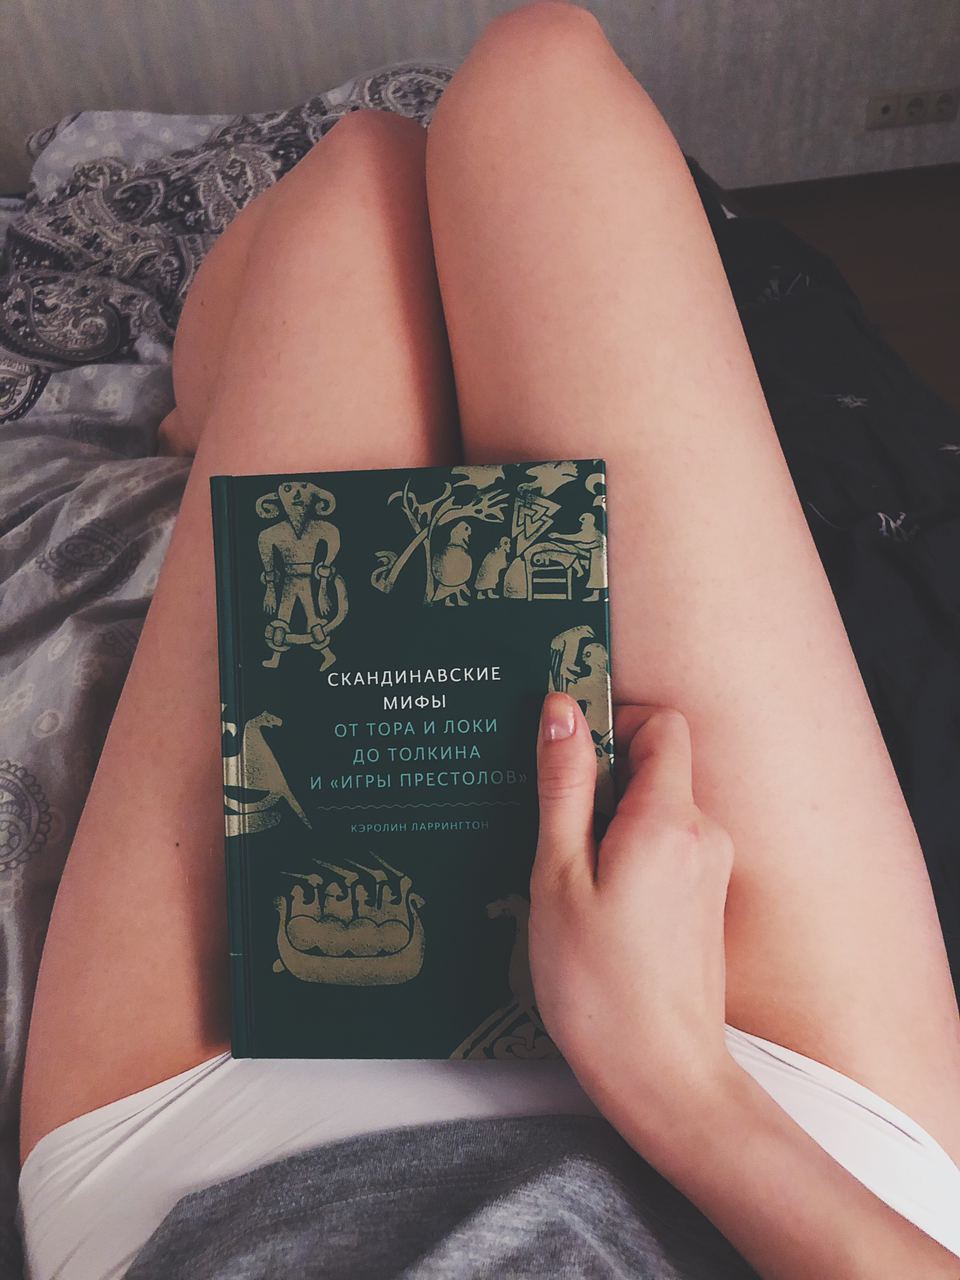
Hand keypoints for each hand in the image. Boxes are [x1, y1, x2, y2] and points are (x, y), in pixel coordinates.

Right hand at [529, 692, 734, 1127]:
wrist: (663, 1077)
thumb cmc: (598, 984)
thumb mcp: (558, 876)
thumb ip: (564, 787)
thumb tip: (562, 709)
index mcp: (668, 819)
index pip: (661, 723)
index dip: (615, 723)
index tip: (566, 754)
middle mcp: (703, 834)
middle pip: (657, 765)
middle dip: (601, 778)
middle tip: (547, 824)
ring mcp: (710, 869)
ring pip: (657, 809)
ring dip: (608, 822)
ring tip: (561, 874)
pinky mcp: (705, 901)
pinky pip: (664, 846)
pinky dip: (626, 854)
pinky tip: (589, 903)